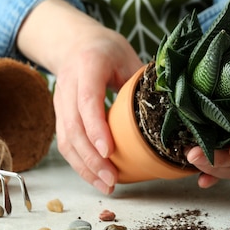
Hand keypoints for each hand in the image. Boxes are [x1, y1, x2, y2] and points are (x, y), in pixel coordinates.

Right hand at [17, 0, 142, 193]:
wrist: (73, 43)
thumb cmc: (106, 50)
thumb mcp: (127, 56)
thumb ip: (142, 81)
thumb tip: (169, 107)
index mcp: (87, 67)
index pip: (87, 101)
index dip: (96, 127)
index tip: (108, 150)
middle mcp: (68, 87)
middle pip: (73, 127)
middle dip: (91, 158)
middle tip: (112, 180)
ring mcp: (60, 103)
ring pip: (66, 141)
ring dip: (84, 168)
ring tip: (106, 187)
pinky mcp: (60, 117)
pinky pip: (66, 144)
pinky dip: (80, 164)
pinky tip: (97, 178)